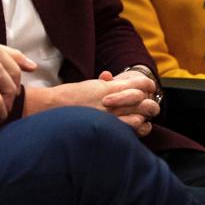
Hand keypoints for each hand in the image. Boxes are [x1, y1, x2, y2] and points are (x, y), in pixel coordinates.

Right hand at [25, 72, 156, 136]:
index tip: (148, 89)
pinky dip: (138, 127)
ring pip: (143, 115)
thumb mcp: (89, 85)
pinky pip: (133, 128)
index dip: (148, 86)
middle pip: (147, 101)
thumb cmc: (70, 97)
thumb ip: (103, 83)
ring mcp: (114, 114)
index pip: (142, 84)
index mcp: (111, 87)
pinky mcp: (110, 126)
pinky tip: (136, 126)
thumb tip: (109, 77)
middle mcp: (115, 99)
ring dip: (144, 116)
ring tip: (141, 117)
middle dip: (150, 104)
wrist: (54, 108)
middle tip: (146, 106)